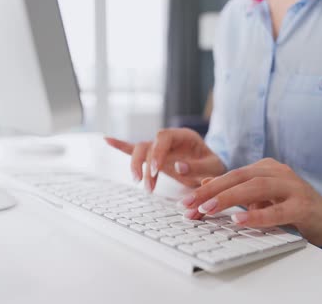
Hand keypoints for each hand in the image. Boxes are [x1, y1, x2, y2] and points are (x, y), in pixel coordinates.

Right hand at [105, 128, 225, 191]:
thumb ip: (198, 167)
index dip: (157, 152)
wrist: (214, 169)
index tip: (156, 170)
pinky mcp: (154, 156)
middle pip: (148, 144)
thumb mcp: (213, 167)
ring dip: (137, 167)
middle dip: (145, 164)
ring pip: (140, 150)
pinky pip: (135, 149)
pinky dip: (121, 145)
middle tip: (148, 185)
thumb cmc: (215, 167)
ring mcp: (160, 147)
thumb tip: (178, 166)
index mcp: (184, 136)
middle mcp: (170, 139)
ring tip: (141, 184)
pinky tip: (107, 140)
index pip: (164, 137)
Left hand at [180, 158, 321, 246]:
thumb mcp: (259, 197)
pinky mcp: (303, 205)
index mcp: (265, 168)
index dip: (206, 188)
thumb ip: (236, 190)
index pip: (230, 175)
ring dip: (229, 198)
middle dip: (211, 191)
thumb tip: (205, 185)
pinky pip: (278, 210)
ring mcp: (292, 187)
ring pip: (256, 188)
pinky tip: (240, 220)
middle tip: (189, 205)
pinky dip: (257, 215)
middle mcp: (278, 172)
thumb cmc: (290, 207)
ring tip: (208, 209)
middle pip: (239, 177)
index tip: (185, 202)